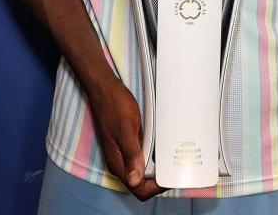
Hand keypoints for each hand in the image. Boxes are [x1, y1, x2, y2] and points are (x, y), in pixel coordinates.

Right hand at [88, 76, 164, 200]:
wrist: (105, 89)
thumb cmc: (114, 105)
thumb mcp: (127, 128)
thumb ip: (132, 154)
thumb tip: (135, 180)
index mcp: (118, 163)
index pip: (138, 189)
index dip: (155, 187)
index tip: (169, 176)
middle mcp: (120, 162)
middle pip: (142, 182)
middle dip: (158, 177)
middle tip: (171, 163)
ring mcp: (123, 153)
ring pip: (143, 170)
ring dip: (156, 165)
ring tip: (167, 153)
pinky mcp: (127, 144)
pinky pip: (142, 156)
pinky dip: (152, 154)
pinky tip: (158, 144)